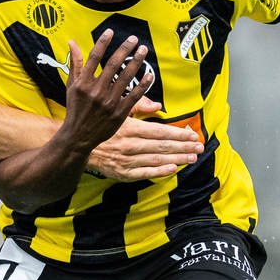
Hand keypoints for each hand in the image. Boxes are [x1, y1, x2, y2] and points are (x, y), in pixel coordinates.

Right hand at [59, 29, 155, 153]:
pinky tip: (149, 74)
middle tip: (134, 39)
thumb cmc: (75, 108)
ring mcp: (109, 102)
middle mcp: (96, 91)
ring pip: (126, 77)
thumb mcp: (71, 86)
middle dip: (125, 49)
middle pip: (113, 64)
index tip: (111, 31)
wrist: (79, 136)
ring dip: (136, 61)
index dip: (103, 42)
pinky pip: (134, 95)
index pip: (94, 57)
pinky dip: (143, 85)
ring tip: (143, 50)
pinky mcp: (119, 112)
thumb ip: (75, 63)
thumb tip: (72, 42)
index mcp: (83, 83)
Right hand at [87, 99, 202, 180]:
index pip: (160, 131)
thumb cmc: (102, 126)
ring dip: (177, 159)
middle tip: (199, 147)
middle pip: (163, 146)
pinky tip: (172, 169)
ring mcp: (127, 160)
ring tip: (192, 158)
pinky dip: (159, 171)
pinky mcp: (123, 173)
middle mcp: (130, 144)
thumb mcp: (118, 110)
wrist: (80, 145)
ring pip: (157, 159)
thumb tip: (158, 106)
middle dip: (184, 147)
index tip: (193, 134)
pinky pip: (144, 173)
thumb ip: (139, 106)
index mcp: (130, 127)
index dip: (179, 133)